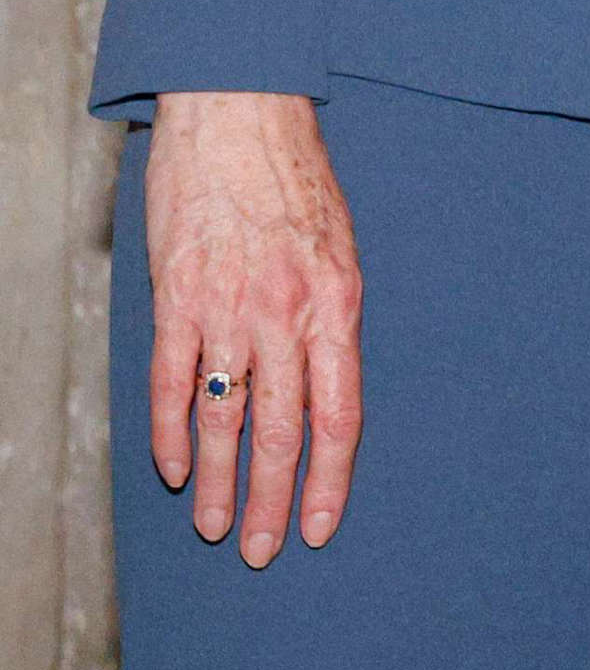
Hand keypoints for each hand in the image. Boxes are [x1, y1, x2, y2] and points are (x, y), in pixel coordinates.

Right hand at [143, 89, 363, 564]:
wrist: (241, 117)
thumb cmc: (297, 180)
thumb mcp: (340, 247)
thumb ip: (329, 316)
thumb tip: (324, 379)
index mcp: (338, 305)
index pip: (339, 414)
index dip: (329, 478)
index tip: (320, 526)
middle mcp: (287, 315)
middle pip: (284, 430)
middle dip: (275, 499)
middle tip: (265, 552)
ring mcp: (228, 309)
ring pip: (225, 418)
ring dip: (220, 481)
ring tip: (218, 528)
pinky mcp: (177, 298)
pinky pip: (170, 382)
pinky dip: (170, 432)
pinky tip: (174, 470)